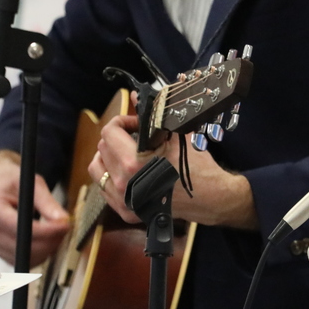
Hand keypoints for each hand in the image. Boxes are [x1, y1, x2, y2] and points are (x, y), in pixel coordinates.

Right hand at [0, 150, 69, 265]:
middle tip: (66, 226)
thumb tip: (63, 220)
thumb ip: (47, 202)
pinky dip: (42, 253)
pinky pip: (27, 261)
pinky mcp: (1, 253)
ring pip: (28, 257)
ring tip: (58, 230)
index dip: (47, 230)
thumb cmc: (14, 182)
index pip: (20, 228)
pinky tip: (48, 239)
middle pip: (25, 247)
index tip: (66, 224)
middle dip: (52, 239)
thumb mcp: (32, 184)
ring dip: (49, 247)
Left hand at [89, 114, 257, 228]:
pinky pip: (105, 189)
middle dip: (118, 138)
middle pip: (103, 148)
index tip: (137, 125)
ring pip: (98, 169)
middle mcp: (123, 183)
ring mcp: (122, 200)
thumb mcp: (177, 137)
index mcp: (133, 162)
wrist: (211, 199)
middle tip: (136, 138)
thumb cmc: (197, 168)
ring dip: (109, 157)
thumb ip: (153, 117)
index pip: (109, 132)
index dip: (123, 122)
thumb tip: (136, 96)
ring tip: (125, 154)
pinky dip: (112, 177)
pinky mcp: (126, 212)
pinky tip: (128, 173)